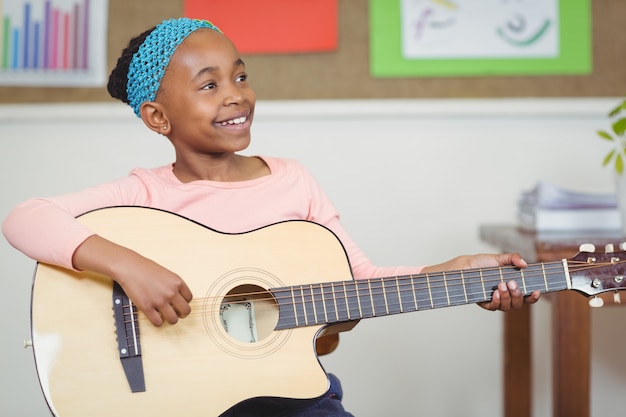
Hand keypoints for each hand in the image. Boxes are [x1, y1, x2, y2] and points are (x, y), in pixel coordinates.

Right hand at [73, 235, 192, 325]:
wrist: (130, 268)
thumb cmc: (146, 268)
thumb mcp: (167, 274)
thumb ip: (174, 286)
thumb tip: (178, 299)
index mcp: (177, 282)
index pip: (189, 298)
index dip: (184, 302)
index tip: (179, 303)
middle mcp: (171, 292)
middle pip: (186, 311)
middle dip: (181, 313)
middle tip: (176, 312)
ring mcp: (159, 301)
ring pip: (173, 320)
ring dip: (170, 319)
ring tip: (165, 316)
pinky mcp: (147, 307)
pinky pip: (158, 322)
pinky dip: (158, 322)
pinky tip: (155, 316)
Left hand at [422, 253, 539, 311]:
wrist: (461, 268)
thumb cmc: (479, 263)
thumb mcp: (497, 258)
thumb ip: (512, 258)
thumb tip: (525, 264)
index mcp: (512, 285)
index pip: (527, 295)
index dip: (534, 297)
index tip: (536, 291)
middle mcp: (505, 294)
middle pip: (519, 303)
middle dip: (518, 295)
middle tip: (512, 283)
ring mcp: (495, 300)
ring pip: (508, 307)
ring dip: (507, 297)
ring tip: (501, 285)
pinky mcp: (485, 303)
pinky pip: (494, 308)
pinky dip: (497, 301)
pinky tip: (494, 293)